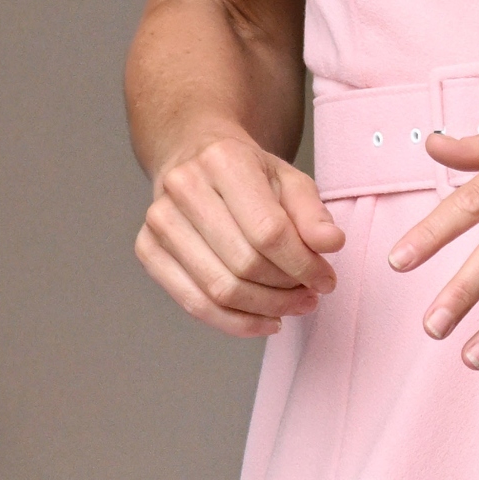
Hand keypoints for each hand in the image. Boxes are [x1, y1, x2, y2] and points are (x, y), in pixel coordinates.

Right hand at [136, 127, 342, 336]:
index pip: (269, 231)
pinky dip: (235, 322)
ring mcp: (159, 220)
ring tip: (291, 307)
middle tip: (310, 296)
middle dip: (286, 290)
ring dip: (265, 309)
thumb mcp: (289, 180)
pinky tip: (263, 320)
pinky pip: (194, 303)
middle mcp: (183, 187)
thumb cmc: (248, 173)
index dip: (303, 265)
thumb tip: (331, 245)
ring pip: (219, 290)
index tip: (326, 279)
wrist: (194, 156)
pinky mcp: (147, 248)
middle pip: (244, 264)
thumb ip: (313, 213)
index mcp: (223, 160)